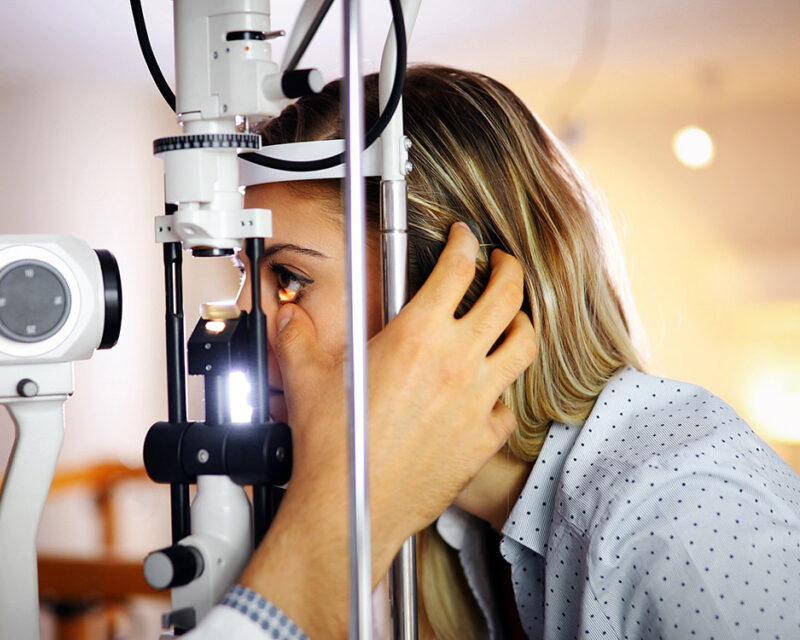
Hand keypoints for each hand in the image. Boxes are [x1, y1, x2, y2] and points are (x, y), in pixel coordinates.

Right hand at [241, 223, 536, 637]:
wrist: (352, 505)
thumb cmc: (333, 447)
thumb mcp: (307, 378)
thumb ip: (297, 337)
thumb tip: (289, 318)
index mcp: (416, 335)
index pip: (457, 269)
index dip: (466, 243)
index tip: (465, 238)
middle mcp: (456, 361)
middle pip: (507, 297)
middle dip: (508, 270)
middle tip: (500, 264)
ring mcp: (477, 400)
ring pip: (524, 346)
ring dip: (521, 323)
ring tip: (510, 318)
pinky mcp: (483, 438)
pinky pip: (508, 406)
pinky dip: (502, 393)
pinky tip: (487, 393)